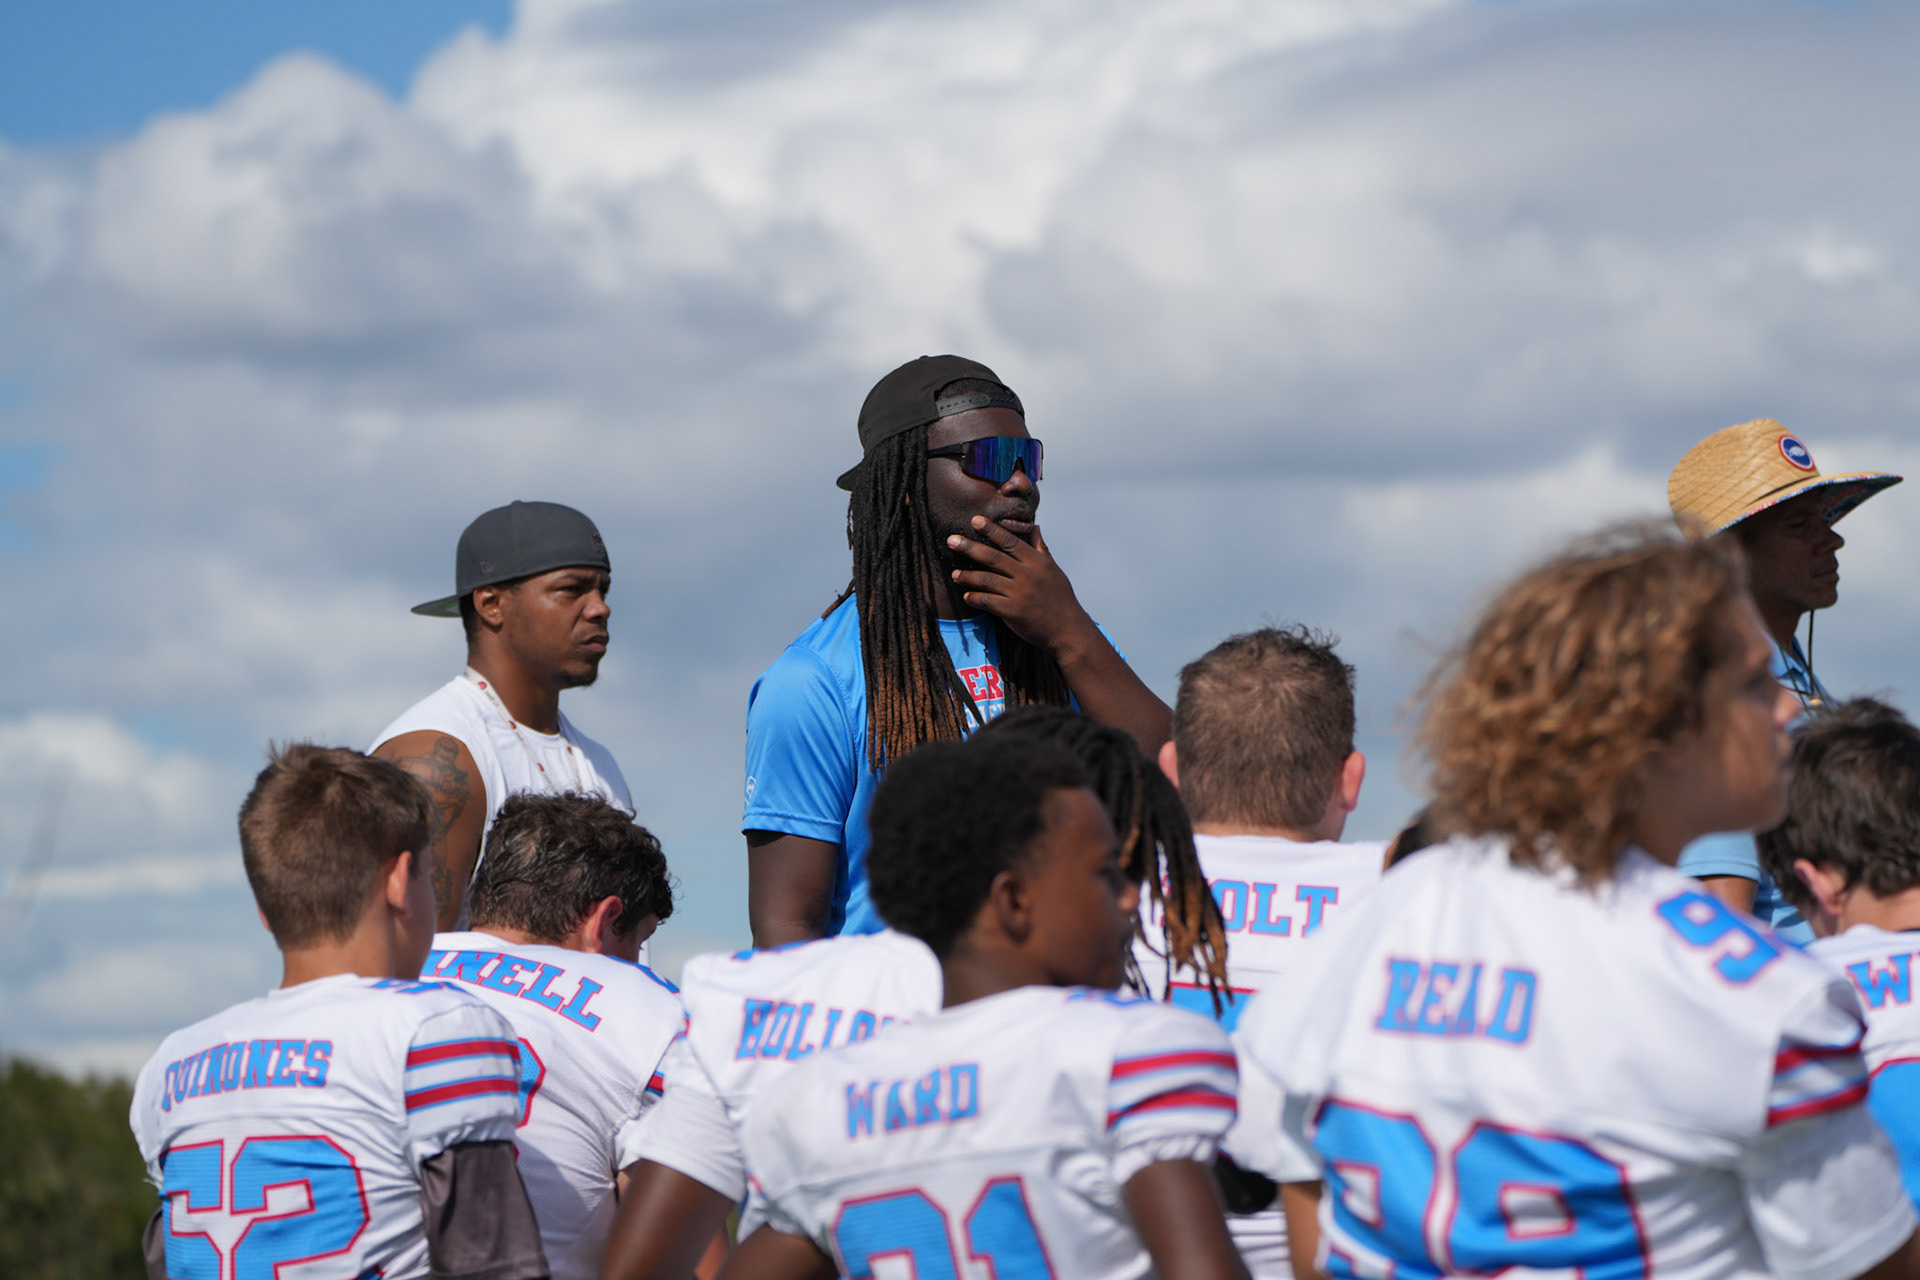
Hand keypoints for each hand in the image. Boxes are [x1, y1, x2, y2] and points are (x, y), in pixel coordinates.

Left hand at [947, 516, 1094, 654]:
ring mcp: (1020, 593)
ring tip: (954, 574)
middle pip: (993, 557)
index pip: (1010, 541)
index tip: (975, 520)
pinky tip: (967, 596)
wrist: (1068, 630)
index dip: (991, 530)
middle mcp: (1027, 575)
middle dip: (970, 547)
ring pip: (987, 579)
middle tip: (951, 540)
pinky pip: (988, 602)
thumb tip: (1034, 527)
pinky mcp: (1013, 612)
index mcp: (1037, 562)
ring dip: (968, 576)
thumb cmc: (1060, 599)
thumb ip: (1041, 549)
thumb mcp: (1053, 570)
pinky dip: (975, 598)